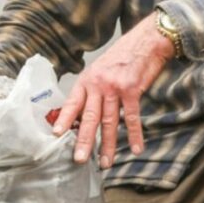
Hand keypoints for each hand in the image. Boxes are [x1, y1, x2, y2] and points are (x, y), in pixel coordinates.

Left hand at [54, 20, 175, 168]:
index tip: (56, 134)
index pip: (73, 103)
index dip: (64, 119)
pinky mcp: (132, 90)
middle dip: (84, 140)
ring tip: (105, 162)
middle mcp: (98, 84)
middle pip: (89, 117)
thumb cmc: (124, 55)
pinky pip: (132, 117)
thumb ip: (93, 88)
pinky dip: (134, 135)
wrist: (147, 41)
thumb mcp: (101, 68)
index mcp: (87, 79)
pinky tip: (135, 148)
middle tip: (79, 159)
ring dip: (107, 144)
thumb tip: (84, 111)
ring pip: (109, 121)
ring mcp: (115, 88)